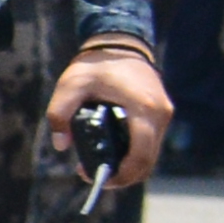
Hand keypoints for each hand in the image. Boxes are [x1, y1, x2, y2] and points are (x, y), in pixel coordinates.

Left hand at [47, 39, 172, 192]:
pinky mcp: (161, 113)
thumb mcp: (70, 85)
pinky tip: (111, 153)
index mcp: (143, 109)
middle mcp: (160, 114)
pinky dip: (134, 152)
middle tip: (94, 175)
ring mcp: (164, 114)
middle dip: (124, 175)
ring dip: (129, 165)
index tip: (101, 179)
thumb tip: (61, 145)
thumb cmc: (96, 64)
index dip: (124, 174)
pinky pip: (150, 142)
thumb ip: (59, 113)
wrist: (120, 43)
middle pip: (149, 160)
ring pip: (151, 153)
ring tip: (99, 165)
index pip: (142, 154)